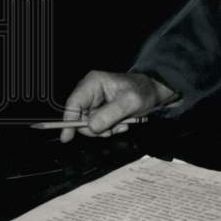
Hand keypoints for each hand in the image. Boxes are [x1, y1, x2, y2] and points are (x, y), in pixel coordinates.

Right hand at [60, 71, 176, 142]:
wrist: (153, 93)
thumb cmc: (143, 91)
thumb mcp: (130, 102)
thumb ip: (110, 114)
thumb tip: (92, 126)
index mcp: (93, 83)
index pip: (73, 103)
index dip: (68, 121)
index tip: (67, 137)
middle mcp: (90, 92)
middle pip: (79, 118)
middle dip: (96, 127)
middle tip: (113, 129)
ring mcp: (94, 102)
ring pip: (89, 124)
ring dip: (105, 129)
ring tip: (121, 124)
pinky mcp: (99, 111)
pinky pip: (97, 126)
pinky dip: (108, 129)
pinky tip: (121, 124)